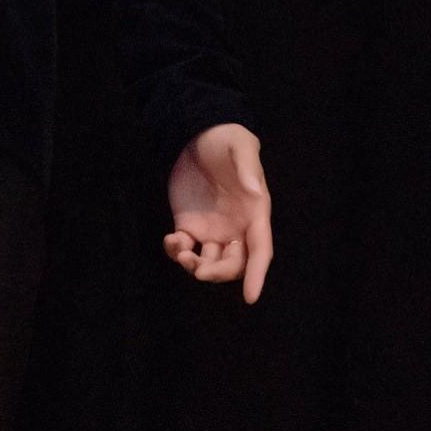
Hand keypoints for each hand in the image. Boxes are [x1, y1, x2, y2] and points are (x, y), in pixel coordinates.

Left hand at [162, 123, 271, 302]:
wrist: (198, 134)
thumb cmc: (226, 140)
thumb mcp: (240, 145)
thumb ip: (248, 167)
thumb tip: (256, 192)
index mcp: (255, 214)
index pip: (260, 251)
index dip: (257, 275)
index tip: (250, 297)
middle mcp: (236, 227)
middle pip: (234, 264)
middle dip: (219, 272)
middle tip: (199, 269)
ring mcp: (212, 229)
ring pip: (209, 263)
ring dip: (196, 267)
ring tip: (181, 251)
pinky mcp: (189, 225)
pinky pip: (185, 249)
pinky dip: (177, 252)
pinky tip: (170, 240)